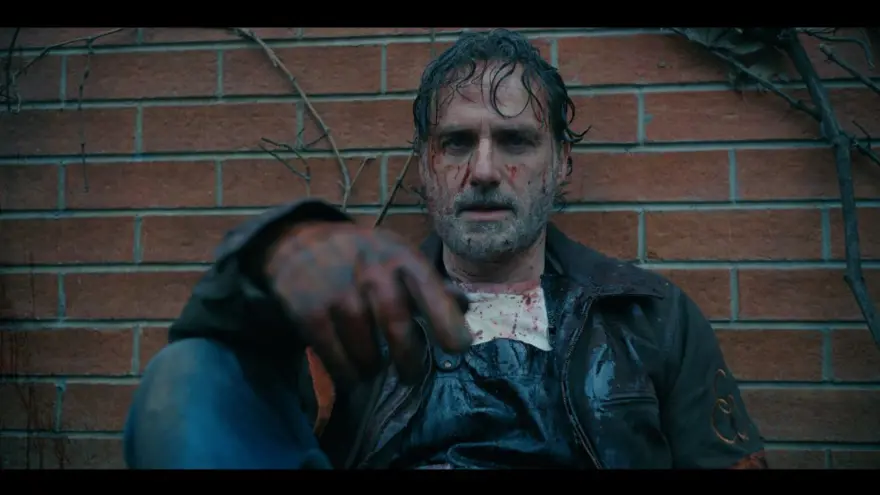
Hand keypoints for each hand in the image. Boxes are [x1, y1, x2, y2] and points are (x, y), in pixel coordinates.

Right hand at [264, 221, 471, 383]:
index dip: (446, 320)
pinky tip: (353, 373)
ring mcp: (335, 288)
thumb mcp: (397, 257)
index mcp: (398, 254)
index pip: (428, 288)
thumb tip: (464, 308)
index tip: (459, 349)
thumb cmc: (363, 257)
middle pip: (395, 323)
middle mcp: (369, 268)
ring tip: (375, 368)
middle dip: (409, 358)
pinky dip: (347, 372)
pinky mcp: (307, 309)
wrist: (298, 243)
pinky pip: (334, 356)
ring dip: (373, 367)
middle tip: (411, 375)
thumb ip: (430, 285)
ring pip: (364, 346)